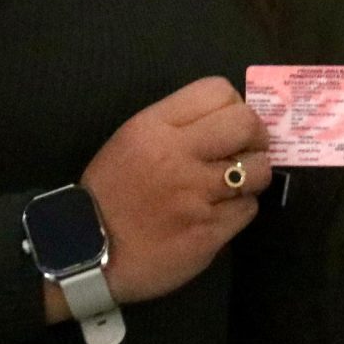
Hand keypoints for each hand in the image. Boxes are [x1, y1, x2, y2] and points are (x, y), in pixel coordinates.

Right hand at [72, 77, 268, 305]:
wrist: (85, 253)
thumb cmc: (110, 195)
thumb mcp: (130, 142)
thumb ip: (175, 126)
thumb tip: (226, 121)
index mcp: (154, 127)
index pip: (218, 91)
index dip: (234, 106)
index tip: (230, 126)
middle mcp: (178, 156)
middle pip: (247, 123)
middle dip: (256, 137)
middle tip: (248, 151)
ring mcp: (195, 195)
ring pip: (258, 169)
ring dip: (253, 177)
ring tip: (234, 186)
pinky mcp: (208, 231)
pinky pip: (248, 209)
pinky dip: (240, 210)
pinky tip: (219, 213)